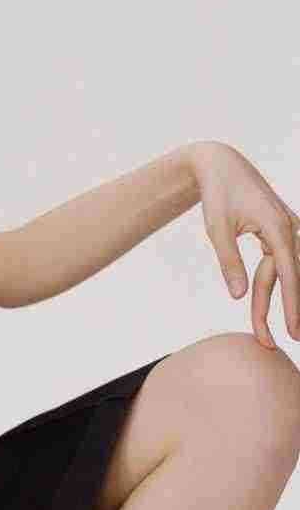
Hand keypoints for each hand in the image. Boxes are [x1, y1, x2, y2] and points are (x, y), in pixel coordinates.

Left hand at [185, 140, 299, 349]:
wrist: (220, 165)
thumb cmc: (217, 195)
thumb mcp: (217, 229)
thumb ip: (229, 262)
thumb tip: (238, 296)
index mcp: (278, 227)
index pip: (290, 273)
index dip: (293, 304)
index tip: (293, 329)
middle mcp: (290, 228)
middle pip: (287, 277)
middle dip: (281, 311)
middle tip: (274, 344)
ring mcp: (288, 229)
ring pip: (282, 272)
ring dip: (271, 301)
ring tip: (264, 333)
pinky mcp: (280, 231)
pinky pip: (279, 263)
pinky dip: (273, 284)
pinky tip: (267, 306)